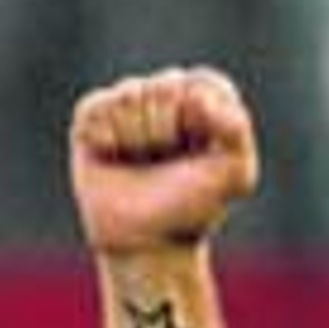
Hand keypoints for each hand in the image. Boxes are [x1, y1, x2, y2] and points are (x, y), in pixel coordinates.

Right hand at [69, 66, 259, 255]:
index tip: (198, 149)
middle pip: (165, 88)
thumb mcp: (235, 176)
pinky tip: (112, 157)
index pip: (203, 84)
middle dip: (167, 132)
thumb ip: (236, 130)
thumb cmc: (193, 208)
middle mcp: (164, 96)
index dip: (200, 121)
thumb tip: (199, 98)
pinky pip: (98, 107)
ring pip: (130, 95)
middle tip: (166, 164)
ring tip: (140, 163)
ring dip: (138, 138)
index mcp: (202, 101)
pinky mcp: (92, 117)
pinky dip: (107, 137)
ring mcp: (126, 104)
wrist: (147, 243)